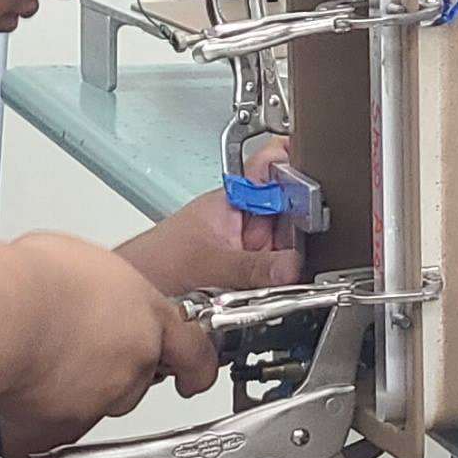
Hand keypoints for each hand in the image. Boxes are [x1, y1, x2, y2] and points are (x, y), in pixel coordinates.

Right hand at [0, 232, 217, 454]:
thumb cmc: (33, 281)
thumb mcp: (87, 262)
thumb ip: (106, 287)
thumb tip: (94, 289)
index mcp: (148, 314)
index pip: (192, 347)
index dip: (196, 364)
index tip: (196, 373)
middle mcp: (135, 360)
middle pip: (138, 374)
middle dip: (114, 365)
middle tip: (78, 343)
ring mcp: (104, 396)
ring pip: (101, 400)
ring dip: (80, 387)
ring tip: (42, 360)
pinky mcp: (68, 426)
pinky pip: (61, 425)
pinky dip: (45, 412)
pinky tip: (23, 387)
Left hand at [114, 138, 302, 296]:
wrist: (136, 297)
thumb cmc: (152, 263)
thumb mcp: (206, 262)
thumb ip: (250, 266)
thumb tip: (291, 267)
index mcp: (230, 200)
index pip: (270, 166)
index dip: (295, 161)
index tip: (321, 163)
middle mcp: (241, 220)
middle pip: (289, 212)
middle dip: (304, 225)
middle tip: (310, 239)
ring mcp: (245, 247)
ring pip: (286, 246)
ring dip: (291, 259)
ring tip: (284, 271)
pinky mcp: (245, 274)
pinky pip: (275, 272)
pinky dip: (281, 280)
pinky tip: (273, 289)